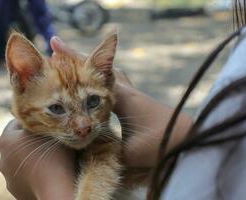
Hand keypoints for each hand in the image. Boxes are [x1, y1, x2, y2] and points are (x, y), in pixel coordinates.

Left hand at [0, 120, 75, 199]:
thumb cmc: (57, 157)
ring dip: (33, 158)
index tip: (49, 124)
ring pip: (22, 161)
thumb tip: (52, 121)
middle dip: (33, 141)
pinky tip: (49, 173)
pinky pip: (25, 176)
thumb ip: (49, 125)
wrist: (57, 190)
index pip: (19, 122)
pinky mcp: (16, 190)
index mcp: (7, 140)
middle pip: (19, 143)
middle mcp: (3, 159)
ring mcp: (8, 177)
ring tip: (52, 159)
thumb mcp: (55, 132)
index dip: (36, 121)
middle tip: (52, 140)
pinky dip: (34, 173)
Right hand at [50, 36, 192, 167]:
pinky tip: (105, 89)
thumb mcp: (128, 151)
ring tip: (83, 68)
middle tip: (65, 53)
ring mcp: (137, 97)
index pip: (94, 76)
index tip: (57, 51)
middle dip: (84, 60)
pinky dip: (109, 82)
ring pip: (115, 76)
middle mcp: (130, 92)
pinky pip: (121, 86)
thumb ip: (105, 148)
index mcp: (124, 98)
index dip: (76, 64)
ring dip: (98, 70)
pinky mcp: (141, 104)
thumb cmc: (160, 143)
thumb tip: (89, 145)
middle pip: (105, 69)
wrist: (188, 138)